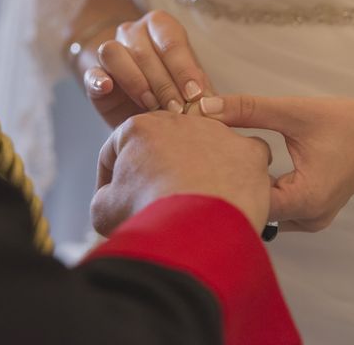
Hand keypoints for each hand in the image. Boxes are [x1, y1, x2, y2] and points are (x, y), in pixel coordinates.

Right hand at [83, 10, 212, 127]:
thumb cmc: (176, 93)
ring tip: (151, 106)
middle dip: (164, 83)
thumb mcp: (193, 89)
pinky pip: (92, 72)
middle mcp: (134, 33)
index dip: (184, 69)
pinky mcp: (93, 74)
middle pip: (145, 50)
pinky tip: (108, 88)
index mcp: (162, 27)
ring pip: (114, 53)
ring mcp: (111, 51)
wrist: (146, 110)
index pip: (171, 41)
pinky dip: (99, 80)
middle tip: (177, 109)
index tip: (195, 94)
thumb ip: (201, 92)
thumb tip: (210, 103)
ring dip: (135, 81)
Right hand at [91, 111, 272, 234]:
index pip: (124, 145)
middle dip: (164, 168)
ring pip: (210, 147)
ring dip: (204, 168)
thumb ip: (105, 195)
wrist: (192, 231)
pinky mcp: (249, 150)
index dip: (116, 174)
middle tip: (161, 200)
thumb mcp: (103, 210)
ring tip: (200, 202)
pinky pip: (249, 158)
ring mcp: (219, 132)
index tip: (120, 197)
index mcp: (141, 128)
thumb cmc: (149, 216)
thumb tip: (112, 198)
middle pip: (170, 144)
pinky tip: (233, 194)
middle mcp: (182, 121)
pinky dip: (243, 175)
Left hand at [199, 94, 353, 231]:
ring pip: (264, 208)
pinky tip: (246, 168)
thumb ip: (248, 110)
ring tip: (222, 161)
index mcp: (306, 198)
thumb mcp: (293, 111)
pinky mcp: (311, 212)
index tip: (201, 156)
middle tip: (204, 157)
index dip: (222, 176)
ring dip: (246, 185)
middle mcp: (309, 218)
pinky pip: (277, 206)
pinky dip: (261, 188)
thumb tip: (203, 107)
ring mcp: (311, 219)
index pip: (248, 199)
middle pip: (254, 207)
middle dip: (231, 180)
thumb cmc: (346, 121)